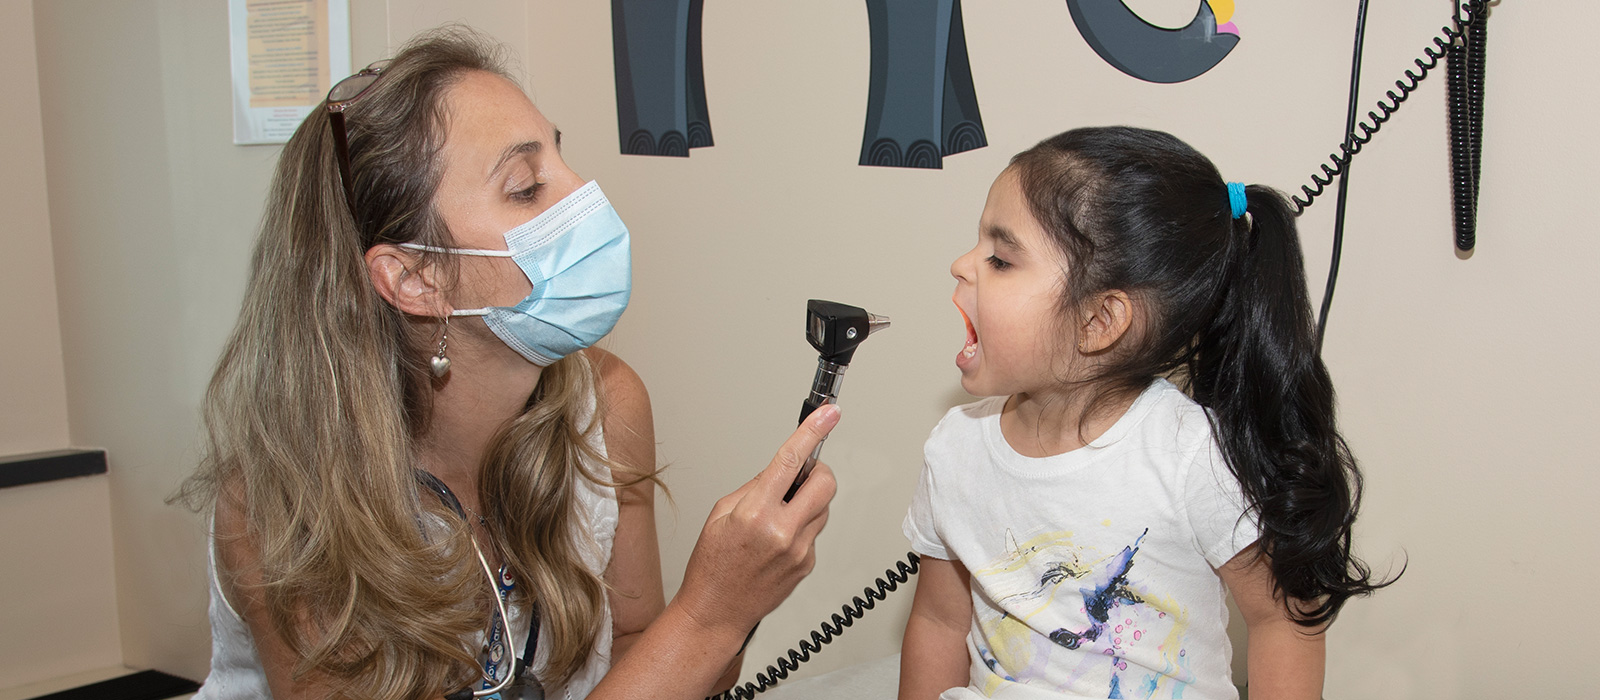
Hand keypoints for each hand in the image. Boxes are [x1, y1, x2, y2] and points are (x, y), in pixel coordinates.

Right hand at [675, 404, 840, 638]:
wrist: (716, 613)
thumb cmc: (712, 566)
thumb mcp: (720, 514)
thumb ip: (754, 488)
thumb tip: (780, 470)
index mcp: (756, 513)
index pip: (791, 461)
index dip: (813, 431)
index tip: (828, 413)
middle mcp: (783, 531)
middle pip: (825, 483)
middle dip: (816, 472)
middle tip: (798, 477)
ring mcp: (800, 551)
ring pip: (823, 508)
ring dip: (808, 502)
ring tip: (778, 517)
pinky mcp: (808, 565)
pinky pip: (814, 533)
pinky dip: (801, 528)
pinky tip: (776, 543)